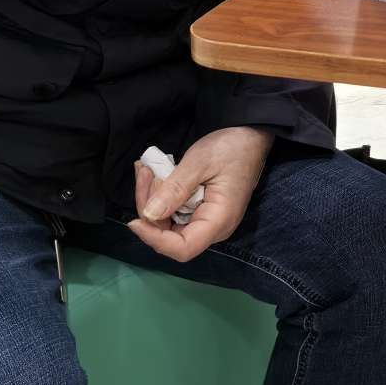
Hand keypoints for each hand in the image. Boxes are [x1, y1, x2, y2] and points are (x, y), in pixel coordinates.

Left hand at [128, 127, 273, 261]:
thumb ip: (175, 190)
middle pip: (170, 236)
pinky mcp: (200, 211)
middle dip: (150, 210)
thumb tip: (149, 215)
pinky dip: (160, 195)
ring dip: (152, 199)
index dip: (155, 239)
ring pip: (168, 223)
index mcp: (219, 221)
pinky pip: (174, 212)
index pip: (183, 248)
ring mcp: (206, 220)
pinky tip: (154, 174)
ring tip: (146, 169)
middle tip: (144, 173)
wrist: (250, 136)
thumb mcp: (200, 162)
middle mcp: (213, 228)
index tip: (135, 220)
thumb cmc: (231, 148)